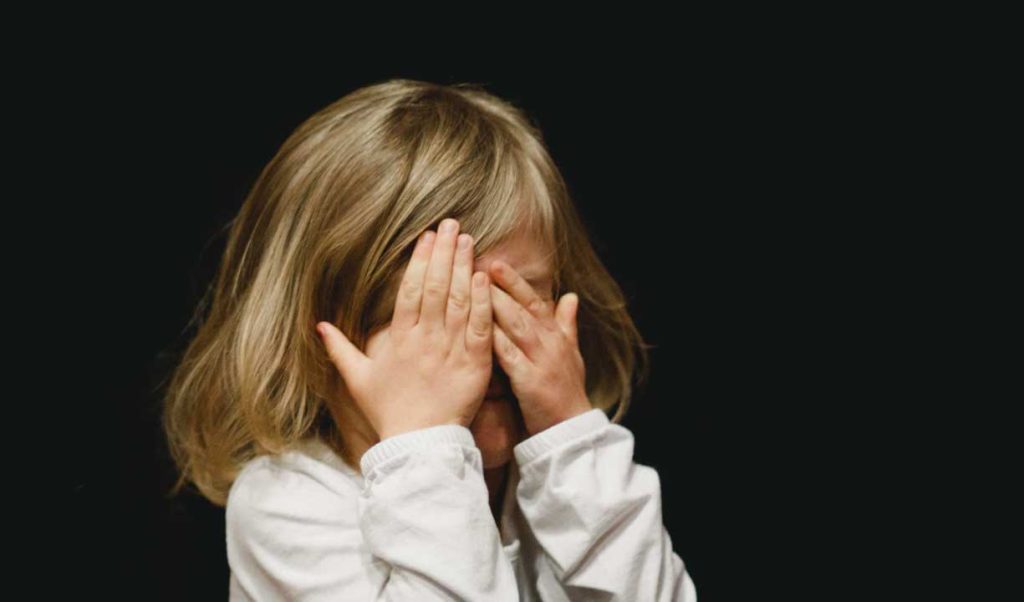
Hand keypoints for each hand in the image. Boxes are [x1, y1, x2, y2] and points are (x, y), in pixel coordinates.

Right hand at [316, 218, 494, 438]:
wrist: (419, 445)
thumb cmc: (389, 413)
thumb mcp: (358, 380)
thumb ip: (340, 350)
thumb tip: (320, 326)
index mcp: (399, 339)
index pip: (410, 291)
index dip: (419, 261)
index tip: (427, 237)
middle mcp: (425, 339)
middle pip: (436, 287)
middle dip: (444, 253)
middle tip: (453, 225)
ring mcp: (450, 350)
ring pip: (458, 301)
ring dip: (464, 267)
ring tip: (469, 241)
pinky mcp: (474, 364)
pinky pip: (479, 327)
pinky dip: (482, 301)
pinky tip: (484, 277)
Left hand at [487, 260, 591, 435]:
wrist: (571, 430)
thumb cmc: (567, 392)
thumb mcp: (572, 354)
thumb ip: (567, 324)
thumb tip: (571, 296)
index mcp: (555, 335)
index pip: (533, 301)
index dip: (514, 281)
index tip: (495, 262)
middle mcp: (549, 342)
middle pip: (522, 307)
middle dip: (500, 285)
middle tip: (477, 264)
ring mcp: (541, 360)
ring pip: (516, 325)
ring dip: (495, 304)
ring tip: (473, 286)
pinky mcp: (530, 381)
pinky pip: (509, 356)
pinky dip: (494, 340)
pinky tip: (476, 328)